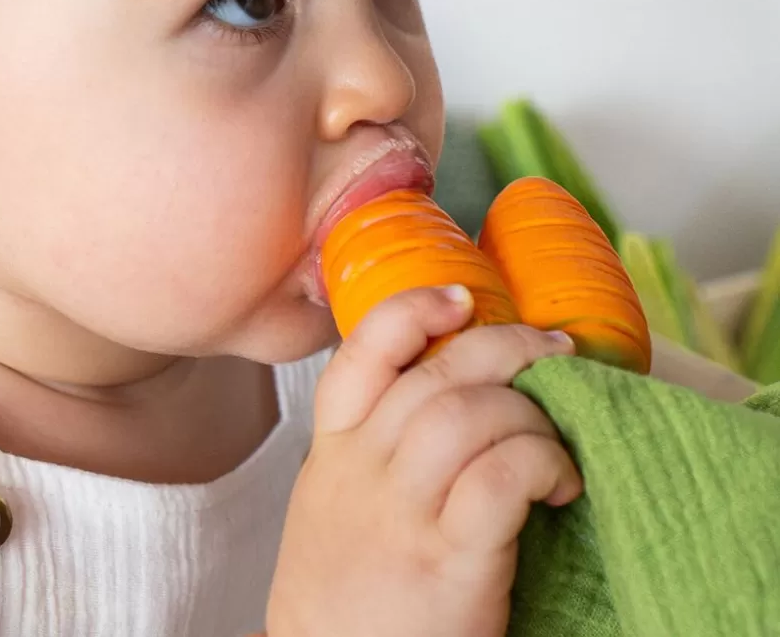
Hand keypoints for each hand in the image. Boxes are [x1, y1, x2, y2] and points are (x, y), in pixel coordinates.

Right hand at [265, 287, 581, 636]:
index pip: (360, 353)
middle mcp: (363, 470)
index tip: (461, 298)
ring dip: (530, 412)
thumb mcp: (332, 505)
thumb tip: (453, 395)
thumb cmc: (342, 595)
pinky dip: (542, 462)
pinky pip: (500, 477)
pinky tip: (562, 484)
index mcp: (334, 451)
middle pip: (437, 375)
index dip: (413, 310)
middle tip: (554, 349)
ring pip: (470, 414)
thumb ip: (371, 450)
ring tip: (556, 436)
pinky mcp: (447, 563)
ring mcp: (401, 514)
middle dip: (506, 346)